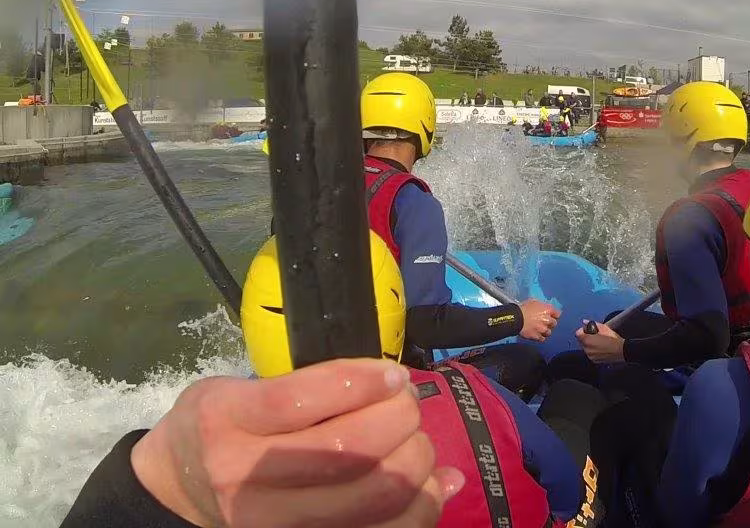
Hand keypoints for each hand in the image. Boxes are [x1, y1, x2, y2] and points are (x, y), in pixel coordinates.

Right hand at [131, 359, 463, 527]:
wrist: (177, 492)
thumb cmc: (218, 427)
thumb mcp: (237, 389)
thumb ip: (307, 384)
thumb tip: (398, 384)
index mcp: (227, 421)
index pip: (301, 398)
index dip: (362, 382)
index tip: (392, 374)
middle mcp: (246, 477)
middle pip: (347, 450)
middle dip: (400, 419)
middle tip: (408, 404)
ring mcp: (274, 523)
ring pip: (370, 497)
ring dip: (415, 463)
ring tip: (416, 442)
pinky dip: (422, 509)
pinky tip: (435, 485)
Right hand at [518, 299, 559, 341]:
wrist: (516, 318)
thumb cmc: (524, 308)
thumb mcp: (533, 301)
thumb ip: (541, 305)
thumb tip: (543, 307)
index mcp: (548, 310)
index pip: (558, 313)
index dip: (554, 314)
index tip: (551, 315)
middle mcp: (548, 320)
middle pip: (554, 323)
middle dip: (550, 323)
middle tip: (544, 322)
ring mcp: (543, 329)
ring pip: (548, 332)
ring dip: (545, 331)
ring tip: (540, 329)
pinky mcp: (537, 336)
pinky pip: (542, 339)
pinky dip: (540, 337)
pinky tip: (536, 334)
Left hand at [575, 321, 625, 364]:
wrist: (622, 351)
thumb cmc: (613, 339)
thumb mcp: (604, 328)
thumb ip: (592, 324)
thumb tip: (584, 322)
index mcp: (587, 340)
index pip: (578, 333)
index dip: (583, 330)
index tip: (589, 330)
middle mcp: (586, 349)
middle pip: (581, 341)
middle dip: (586, 337)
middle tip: (596, 335)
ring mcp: (590, 356)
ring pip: (586, 348)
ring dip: (589, 344)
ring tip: (599, 342)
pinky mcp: (594, 360)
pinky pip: (590, 354)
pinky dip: (593, 351)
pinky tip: (601, 348)